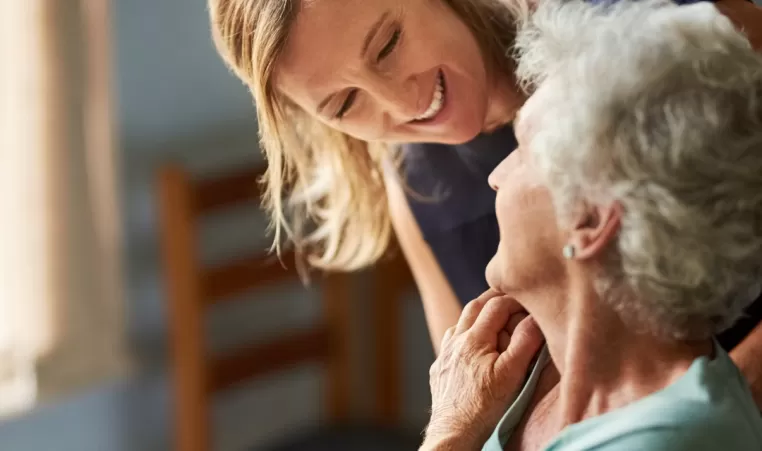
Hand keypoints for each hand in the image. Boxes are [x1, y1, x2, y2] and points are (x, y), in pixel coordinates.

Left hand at [422, 291, 543, 449]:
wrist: (454, 432)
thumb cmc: (485, 407)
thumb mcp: (512, 374)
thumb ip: (524, 342)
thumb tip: (534, 317)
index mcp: (474, 338)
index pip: (496, 305)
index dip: (514, 299)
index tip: (529, 302)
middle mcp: (455, 341)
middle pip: (474, 307)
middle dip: (493, 299)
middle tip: (511, 299)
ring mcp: (445, 354)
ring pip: (460, 323)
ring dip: (478, 317)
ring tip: (495, 321)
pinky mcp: (439, 369)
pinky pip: (451, 342)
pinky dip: (465, 336)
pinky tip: (474, 347)